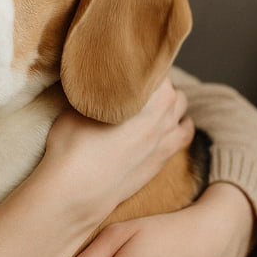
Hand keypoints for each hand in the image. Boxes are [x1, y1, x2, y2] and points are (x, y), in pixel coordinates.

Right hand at [35, 78, 192, 227]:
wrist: (78, 192)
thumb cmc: (74, 146)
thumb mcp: (78, 105)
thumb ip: (95, 90)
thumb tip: (93, 79)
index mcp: (150, 97)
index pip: (157, 68)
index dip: (141, 64)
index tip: (127, 65)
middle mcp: (165, 117)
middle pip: (172, 90)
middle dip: (157, 84)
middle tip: (133, 83)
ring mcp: (165, 142)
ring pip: (181, 112)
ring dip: (170, 105)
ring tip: (148, 103)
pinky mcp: (160, 162)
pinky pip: (182, 136)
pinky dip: (177, 126)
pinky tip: (162, 125)